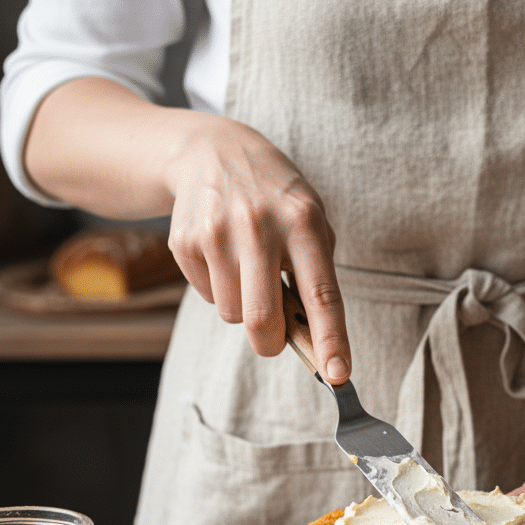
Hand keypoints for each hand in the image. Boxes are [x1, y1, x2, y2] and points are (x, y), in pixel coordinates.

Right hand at [25, 78, 351, 381]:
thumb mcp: (310, 219)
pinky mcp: (186, 241)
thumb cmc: (275, 198)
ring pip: (234, 315)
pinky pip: (208, 297)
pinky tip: (225, 256)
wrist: (211, 150)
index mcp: (303, 222)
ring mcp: (217, 233)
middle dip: (272, 343)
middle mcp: (260, 227)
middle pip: (263, 320)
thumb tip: (313, 340)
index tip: (339, 374)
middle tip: (276, 337)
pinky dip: (221, 291)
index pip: (321, 294)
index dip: (330, 339)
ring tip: (250, 271)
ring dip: (246, 310)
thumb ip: (316, 274)